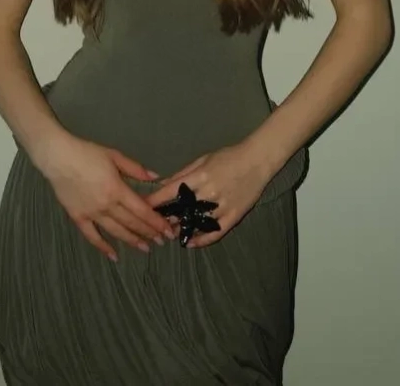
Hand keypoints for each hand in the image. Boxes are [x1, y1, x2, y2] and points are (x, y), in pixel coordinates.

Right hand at [40, 134, 176, 261]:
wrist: (58, 157)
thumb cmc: (87, 153)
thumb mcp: (114, 156)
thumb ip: (135, 169)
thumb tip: (155, 178)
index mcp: (117, 189)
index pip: (141, 210)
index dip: (155, 222)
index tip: (166, 230)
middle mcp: (106, 205)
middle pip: (131, 223)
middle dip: (148, 233)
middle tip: (161, 241)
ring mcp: (92, 213)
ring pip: (116, 231)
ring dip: (131, 241)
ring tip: (145, 248)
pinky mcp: (78, 217)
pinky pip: (92, 236)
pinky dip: (103, 247)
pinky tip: (113, 255)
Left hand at [143, 142, 272, 248]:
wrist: (257, 160)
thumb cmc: (228, 156)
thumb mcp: (203, 159)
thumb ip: (183, 173)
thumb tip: (162, 183)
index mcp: (200, 176)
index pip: (171, 191)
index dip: (155, 201)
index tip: (142, 208)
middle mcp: (209, 193)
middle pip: (182, 211)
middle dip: (167, 218)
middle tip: (154, 225)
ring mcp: (223, 206)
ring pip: (197, 224)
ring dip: (182, 230)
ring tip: (169, 234)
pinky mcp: (234, 216)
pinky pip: (216, 232)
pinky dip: (202, 240)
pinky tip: (190, 243)